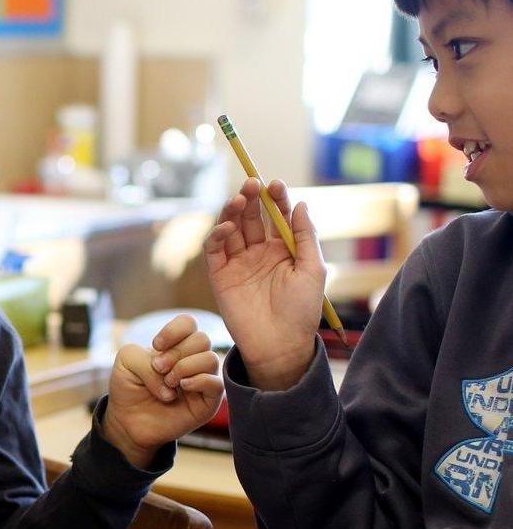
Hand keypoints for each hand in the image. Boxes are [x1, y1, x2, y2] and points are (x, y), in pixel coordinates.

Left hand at [102, 313, 222, 466]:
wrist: (128, 420)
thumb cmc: (129, 388)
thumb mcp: (126, 362)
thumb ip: (145, 357)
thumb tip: (175, 379)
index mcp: (176, 345)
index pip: (188, 323)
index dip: (173, 331)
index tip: (156, 345)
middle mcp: (193, 359)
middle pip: (201, 339)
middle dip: (176, 352)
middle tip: (159, 368)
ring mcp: (203, 379)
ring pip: (210, 358)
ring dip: (184, 368)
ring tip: (168, 383)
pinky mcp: (208, 401)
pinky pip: (216, 384)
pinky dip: (197, 381)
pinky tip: (180, 388)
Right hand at [203, 177, 323, 390]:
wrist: (280, 345)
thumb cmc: (301, 310)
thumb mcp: (313, 269)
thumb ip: (305, 236)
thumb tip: (300, 203)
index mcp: (283, 249)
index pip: (277, 216)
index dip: (276, 198)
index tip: (275, 184)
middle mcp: (259, 252)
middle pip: (252, 217)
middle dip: (251, 199)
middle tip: (251, 184)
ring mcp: (238, 263)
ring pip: (231, 229)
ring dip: (233, 212)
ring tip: (238, 200)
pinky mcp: (220, 276)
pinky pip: (215, 250)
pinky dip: (218, 235)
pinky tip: (227, 227)